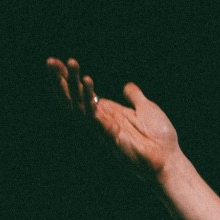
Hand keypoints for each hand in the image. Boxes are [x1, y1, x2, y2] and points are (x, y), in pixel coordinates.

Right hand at [46, 57, 182, 179]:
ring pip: (78, 104)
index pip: (82, 93)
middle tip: (50, 61)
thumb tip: (127, 86)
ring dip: (72, 83)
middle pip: (73, 98)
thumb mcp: (146, 109)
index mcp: (108, 112)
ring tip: (70, 63)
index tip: (58, 62)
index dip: (69, 79)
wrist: (168, 158)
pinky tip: (88, 81)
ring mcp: (103, 127)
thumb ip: (134, 97)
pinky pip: (93, 115)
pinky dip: (89, 98)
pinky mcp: (108, 133)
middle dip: (60, 80)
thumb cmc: (159, 137)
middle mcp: (101, 119)